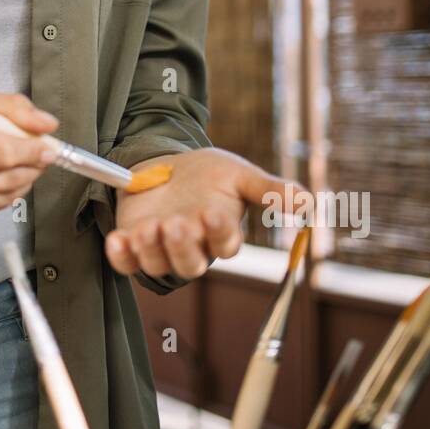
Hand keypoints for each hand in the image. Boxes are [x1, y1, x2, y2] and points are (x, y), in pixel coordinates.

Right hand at [0, 92, 59, 223]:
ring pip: (4, 197)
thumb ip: (11, 108)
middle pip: (8, 178)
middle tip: (41, 155)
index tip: (50, 146)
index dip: (34, 151)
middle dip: (33, 167)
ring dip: (22, 181)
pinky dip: (4, 193)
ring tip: (23, 164)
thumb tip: (48, 125)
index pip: (5, 152)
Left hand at [104, 147, 306, 280]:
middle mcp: (193, 247)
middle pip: (190, 264)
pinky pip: (126, 262)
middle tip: (177, 223)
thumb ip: (270, 189)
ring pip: (158, 264)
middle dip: (183, 246)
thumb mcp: (237, 174)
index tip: (214, 214)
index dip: (221, 233)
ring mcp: (161, 249)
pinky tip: (119, 238)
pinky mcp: (134, 245)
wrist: (166, 164)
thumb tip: (310, 201)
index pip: (225, 244)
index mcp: (220, 233)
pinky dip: (121, 255)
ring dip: (152, 249)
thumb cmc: (207, 174)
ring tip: (149, 227)